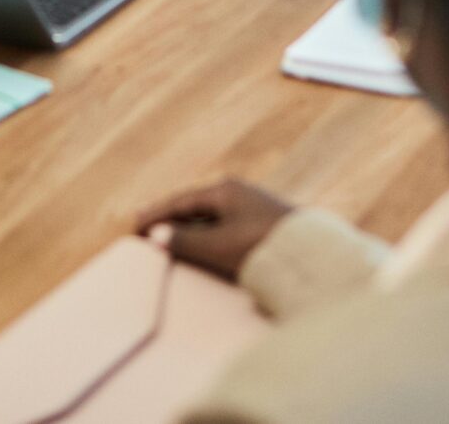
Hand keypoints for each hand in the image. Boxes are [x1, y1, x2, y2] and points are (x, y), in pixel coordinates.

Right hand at [134, 179, 294, 280]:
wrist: (313, 256)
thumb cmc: (263, 246)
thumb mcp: (220, 245)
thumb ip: (187, 240)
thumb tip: (156, 236)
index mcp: (225, 191)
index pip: (181, 201)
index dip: (156, 214)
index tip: (135, 225)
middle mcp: (238, 195)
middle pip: (195, 207)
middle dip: (170, 219)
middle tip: (145, 228)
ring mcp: (252, 210)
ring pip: (210, 218)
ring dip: (187, 229)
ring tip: (168, 239)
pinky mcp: (262, 227)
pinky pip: (223, 228)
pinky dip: (205, 236)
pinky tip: (201, 248)